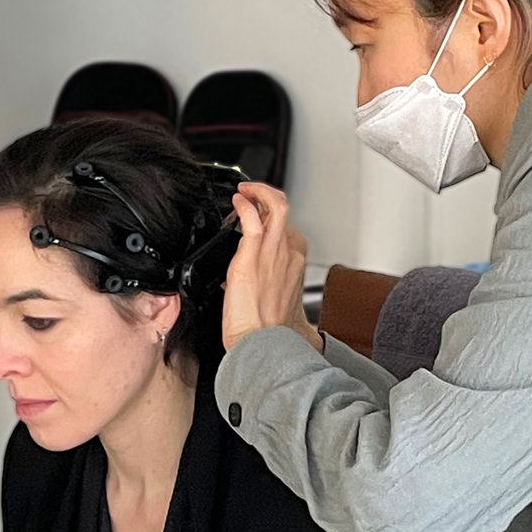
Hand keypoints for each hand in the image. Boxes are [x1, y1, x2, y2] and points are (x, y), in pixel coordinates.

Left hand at [221, 182, 323, 352]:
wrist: (261, 341)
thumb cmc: (267, 328)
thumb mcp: (273, 298)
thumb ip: (266, 281)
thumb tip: (244, 281)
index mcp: (294, 262)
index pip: (286, 228)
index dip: (271, 217)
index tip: (258, 215)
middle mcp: (288, 253)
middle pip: (284, 211)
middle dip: (267, 196)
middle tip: (251, 193)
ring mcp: (272, 253)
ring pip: (275, 206)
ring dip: (258, 192)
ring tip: (245, 190)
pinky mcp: (251, 258)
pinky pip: (252, 221)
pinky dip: (245, 205)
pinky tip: (237, 202)